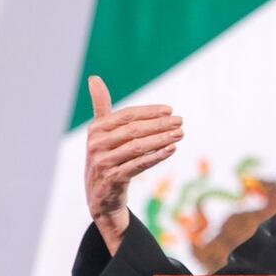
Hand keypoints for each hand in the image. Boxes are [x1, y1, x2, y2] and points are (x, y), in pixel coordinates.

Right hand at [84, 76, 182, 254]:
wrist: (100, 197)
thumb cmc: (105, 158)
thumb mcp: (101, 133)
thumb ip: (101, 106)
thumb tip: (94, 77)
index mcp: (95, 129)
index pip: (127, 115)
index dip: (149, 112)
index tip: (170, 110)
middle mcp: (96, 145)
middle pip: (134, 130)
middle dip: (160, 124)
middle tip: (180, 121)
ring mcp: (103, 163)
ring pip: (138, 147)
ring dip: (162, 139)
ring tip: (180, 133)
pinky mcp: (113, 179)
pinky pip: (139, 165)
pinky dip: (157, 156)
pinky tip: (171, 148)